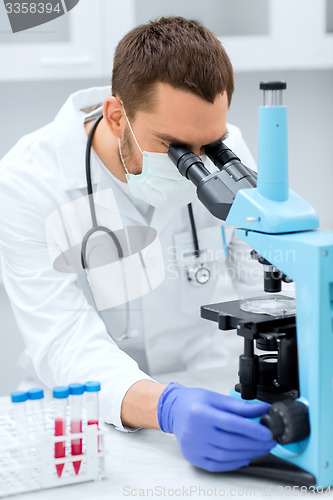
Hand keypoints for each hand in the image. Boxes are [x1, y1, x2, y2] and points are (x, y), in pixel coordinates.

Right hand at [157, 383, 274, 471]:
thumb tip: (263, 409)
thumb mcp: (216, 397)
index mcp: (200, 412)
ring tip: (260, 448)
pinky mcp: (193, 457)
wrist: (174, 410)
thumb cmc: (194, 402)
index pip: (230, 423)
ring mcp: (192, 446)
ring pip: (226, 455)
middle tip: (269, 441)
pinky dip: (234, 463)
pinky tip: (245, 457)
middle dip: (254, 443)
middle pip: (230, 441)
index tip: (267, 432)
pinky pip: (217, 465)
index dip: (252, 429)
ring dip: (248, 453)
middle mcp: (194, 431)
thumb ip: (240, 406)